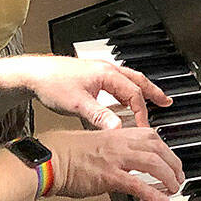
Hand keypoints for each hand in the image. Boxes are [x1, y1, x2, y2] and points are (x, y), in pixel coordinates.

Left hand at [7, 55, 171, 129]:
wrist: (33, 74)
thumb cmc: (52, 84)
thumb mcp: (77, 104)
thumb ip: (99, 116)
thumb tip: (117, 128)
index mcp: (106, 74)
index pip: (133, 94)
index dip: (141, 113)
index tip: (144, 130)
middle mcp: (106, 70)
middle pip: (137, 81)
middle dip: (153, 92)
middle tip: (167, 102)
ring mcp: (99, 72)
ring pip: (128, 80)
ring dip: (141, 90)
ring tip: (152, 99)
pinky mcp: (91, 76)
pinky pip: (117, 83)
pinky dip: (126, 91)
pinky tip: (123, 101)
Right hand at [41, 126, 184, 200]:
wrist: (48, 160)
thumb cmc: (64, 153)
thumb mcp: (94, 143)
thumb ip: (113, 148)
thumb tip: (125, 160)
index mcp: (116, 133)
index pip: (151, 135)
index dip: (165, 147)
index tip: (170, 158)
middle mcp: (119, 143)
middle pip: (158, 147)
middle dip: (173, 162)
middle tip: (179, 176)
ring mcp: (115, 159)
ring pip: (153, 163)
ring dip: (168, 176)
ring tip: (174, 188)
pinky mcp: (108, 177)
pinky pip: (137, 184)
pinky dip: (152, 192)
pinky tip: (160, 200)